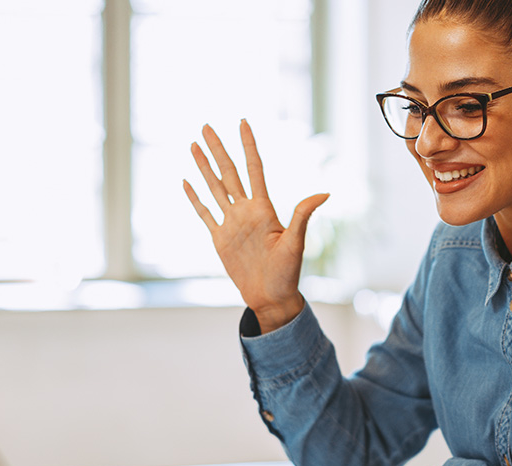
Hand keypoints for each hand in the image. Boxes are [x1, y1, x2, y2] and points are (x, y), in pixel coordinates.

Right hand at [182, 120, 329, 332]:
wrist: (272, 297)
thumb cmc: (288, 273)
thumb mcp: (296, 243)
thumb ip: (302, 215)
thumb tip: (325, 193)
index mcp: (263, 208)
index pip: (253, 169)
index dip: (248, 146)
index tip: (242, 123)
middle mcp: (246, 211)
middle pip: (228, 172)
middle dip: (218, 149)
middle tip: (206, 125)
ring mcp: (231, 224)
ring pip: (214, 188)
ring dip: (204, 167)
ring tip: (194, 145)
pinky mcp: (219, 239)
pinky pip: (205, 214)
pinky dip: (195, 198)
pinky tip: (187, 182)